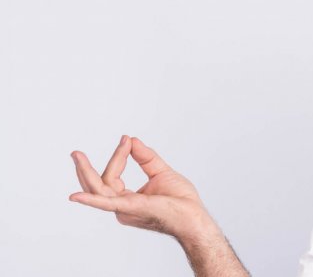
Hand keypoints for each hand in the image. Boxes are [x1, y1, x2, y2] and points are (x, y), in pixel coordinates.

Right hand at [69, 135, 213, 239]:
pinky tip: (76, 197)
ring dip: (86, 172)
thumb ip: (145, 157)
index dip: (118, 156)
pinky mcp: (132, 209)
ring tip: (77, 156)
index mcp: (127, 199)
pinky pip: (108, 205)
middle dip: (85, 169)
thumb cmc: (181, 201)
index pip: (113, 176)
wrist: (194, 216)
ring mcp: (125, 209)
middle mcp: (122, 206)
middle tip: (75, 153)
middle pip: (99, 184)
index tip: (126, 140)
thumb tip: (131, 140)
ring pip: (99, 190)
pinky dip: (91, 200)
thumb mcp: (160, 172)